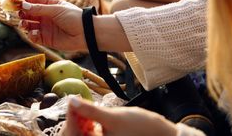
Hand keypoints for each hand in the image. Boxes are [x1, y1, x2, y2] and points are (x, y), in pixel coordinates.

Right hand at [17, 0, 84, 51]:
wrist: (85, 34)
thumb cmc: (73, 17)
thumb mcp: (56, 10)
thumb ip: (39, 9)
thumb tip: (23, 6)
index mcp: (50, 5)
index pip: (33, 1)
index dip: (23, 0)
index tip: (13, 0)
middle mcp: (46, 16)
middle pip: (29, 13)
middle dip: (22, 13)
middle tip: (18, 13)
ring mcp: (45, 27)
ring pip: (29, 24)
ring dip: (24, 24)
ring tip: (24, 24)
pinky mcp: (46, 39)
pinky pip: (34, 36)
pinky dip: (31, 35)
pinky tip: (33, 33)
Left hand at [62, 97, 177, 135]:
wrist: (161, 134)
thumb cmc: (140, 128)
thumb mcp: (113, 117)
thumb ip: (90, 110)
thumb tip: (72, 100)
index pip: (73, 135)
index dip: (71, 119)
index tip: (72, 102)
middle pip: (75, 135)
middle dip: (74, 121)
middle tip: (77, 105)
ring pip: (81, 134)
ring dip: (80, 122)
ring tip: (84, 108)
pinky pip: (89, 134)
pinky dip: (87, 125)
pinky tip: (91, 115)